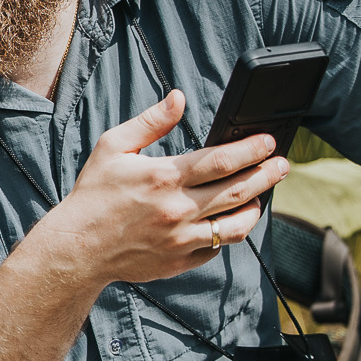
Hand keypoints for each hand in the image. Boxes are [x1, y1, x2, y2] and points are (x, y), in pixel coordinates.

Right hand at [0, 90, 286, 360]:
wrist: (77, 248)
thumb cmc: (93, 194)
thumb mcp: (113, 147)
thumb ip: (150, 122)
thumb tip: (178, 98)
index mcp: (164, 178)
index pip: (222, 161)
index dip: (251, 149)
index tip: (269, 141)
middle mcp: (177, 210)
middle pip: (238, 191)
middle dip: (267, 175)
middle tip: (283, 165)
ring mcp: (181, 239)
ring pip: (236, 226)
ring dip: (255, 208)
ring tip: (261, 195)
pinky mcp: (179, 261)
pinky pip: (215, 248)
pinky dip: (227, 234)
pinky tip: (229, 221)